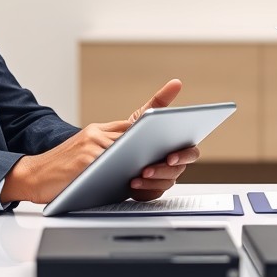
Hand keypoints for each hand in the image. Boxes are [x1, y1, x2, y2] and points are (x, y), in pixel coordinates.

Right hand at [2, 79, 189, 203]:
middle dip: (157, 150)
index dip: (159, 99)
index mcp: (102, 132)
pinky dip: (122, 175)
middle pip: (139, 135)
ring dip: (142, 169)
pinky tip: (126, 184)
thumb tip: (144, 165)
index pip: (138, 116)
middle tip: (170, 159)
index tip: (176, 85)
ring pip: (129, 150)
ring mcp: (92, 144)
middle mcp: (98, 133)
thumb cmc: (64, 173)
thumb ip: (115, 156)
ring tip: (142, 178)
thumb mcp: (90, 158)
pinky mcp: (86, 159)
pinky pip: (113, 165)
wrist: (30, 177)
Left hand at [122, 79, 199, 200]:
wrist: (87, 161)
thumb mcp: (138, 119)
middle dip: (165, 169)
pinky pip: (149, 195)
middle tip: (151, 167)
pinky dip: (142, 190)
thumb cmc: (121, 137)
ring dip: (152, 180)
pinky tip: (131, 183)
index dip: (185, 154)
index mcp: (171, 145)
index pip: (189, 150)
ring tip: (136, 175)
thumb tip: (177, 82)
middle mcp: (167, 163)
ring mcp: (157, 179)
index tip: (171, 156)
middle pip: (177, 170)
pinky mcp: (144, 192)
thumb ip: (158, 105)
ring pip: (164, 183)